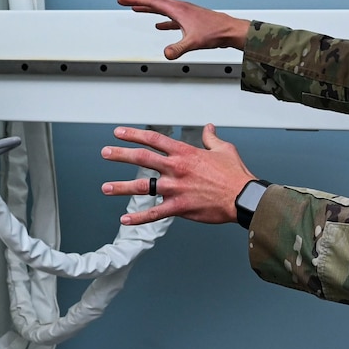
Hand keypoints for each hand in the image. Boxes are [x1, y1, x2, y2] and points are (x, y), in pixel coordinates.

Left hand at [101, 124, 256, 226]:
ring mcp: (176, 188)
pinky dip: (138, 218)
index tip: (119, 133)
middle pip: (142, 159)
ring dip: (121, 187)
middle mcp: (176, 169)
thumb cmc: (235, 175)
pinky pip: (154, 214)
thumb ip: (211, 138)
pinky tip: (125, 220)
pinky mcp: (179, 207)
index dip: (134, 135)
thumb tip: (209, 127)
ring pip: (143, 186)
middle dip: (120, 155)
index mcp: (185, 153)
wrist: (243, 198)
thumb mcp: (224, 150)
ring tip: (105, 187)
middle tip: (105, 153)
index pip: (154, 140)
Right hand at [118, 0, 249, 59]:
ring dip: (148, 8)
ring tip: (137, 9)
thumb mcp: (194, 42)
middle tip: (124, 0)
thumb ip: (179, 48)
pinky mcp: (189, 20)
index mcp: (178, 10)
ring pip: (162, 7)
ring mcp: (185, 13)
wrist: (231, 31)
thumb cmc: (216, 32)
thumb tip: (166, 53)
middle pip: (155, 1)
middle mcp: (180, 8)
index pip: (152, 2)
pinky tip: (159, 25)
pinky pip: (170, 17)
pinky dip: (162, 18)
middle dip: (138, 0)